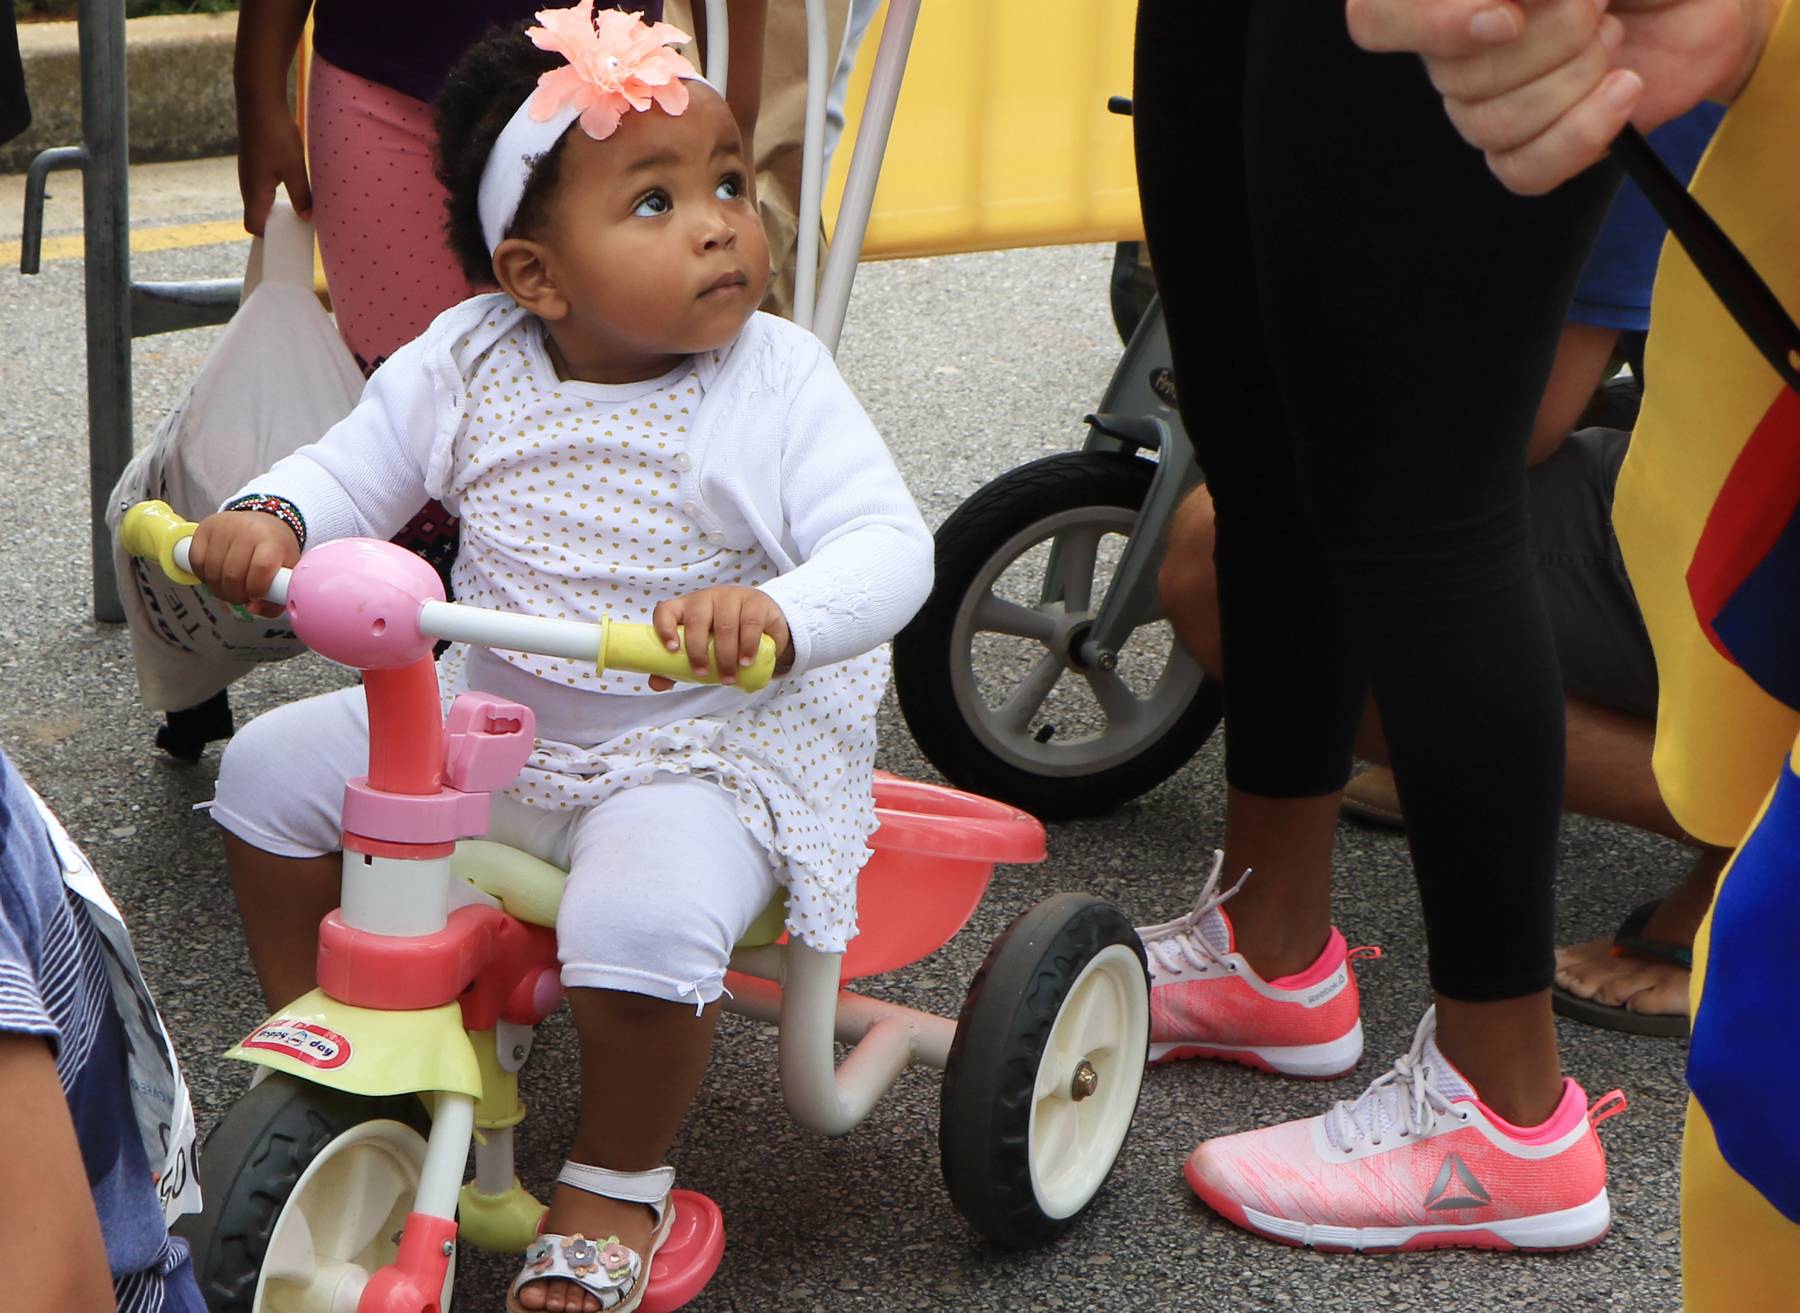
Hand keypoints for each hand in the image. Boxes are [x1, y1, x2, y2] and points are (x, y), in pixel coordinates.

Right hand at [186, 511, 301, 617]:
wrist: (263, 523)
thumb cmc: (275, 550)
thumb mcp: (287, 572)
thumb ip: (276, 598)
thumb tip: (252, 609)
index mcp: (272, 540)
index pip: (261, 567)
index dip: (255, 589)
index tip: (256, 596)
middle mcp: (247, 530)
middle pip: (232, 574)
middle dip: (236, 595)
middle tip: (242, 597)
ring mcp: (224, 528)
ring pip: (212, 572)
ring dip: (219, 589)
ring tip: (230, 588)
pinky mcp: (205, 528)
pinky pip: (196, 562)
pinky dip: (203, 576)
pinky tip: (215, 576)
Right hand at [236, 99, 312, 235]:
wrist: (259, 101)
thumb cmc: (275, 135)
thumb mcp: (294, 168)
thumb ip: (301, 195)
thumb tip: (306, 217)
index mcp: (254, 192)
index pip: (254, 226)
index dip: (268, 238)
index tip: (287, 244)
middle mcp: (248, 185)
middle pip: (259, 216)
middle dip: (277, 227)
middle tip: (298, 233)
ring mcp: (251, 174)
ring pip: (263, 201)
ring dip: (279, 210)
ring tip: (301, 215)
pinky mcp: (256, 163)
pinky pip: (265, 188)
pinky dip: (278, 196)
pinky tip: (296, 192)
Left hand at [649, 586, 791, 689]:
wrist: (764, 627)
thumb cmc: (724, 638)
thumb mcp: (701, 650)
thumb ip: (677, 666)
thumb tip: (656, 685)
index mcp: (686, 608)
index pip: (666, 610)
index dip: (664, 627)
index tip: (672, 649)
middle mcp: (707, 598)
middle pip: (696, 620)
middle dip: (698, 651)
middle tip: (702, 675)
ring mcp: (732, 597)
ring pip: (724, 624)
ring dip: (725, 655)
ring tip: (728, 677)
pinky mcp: (756, 602)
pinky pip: (750, 623)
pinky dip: (748, 645)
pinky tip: (746, 661)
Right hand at [1346, 0, 1781, 193]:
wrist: (1701, 1)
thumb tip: (1503, 10)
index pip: (1377, 17)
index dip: (1430, 24)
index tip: (1507, 16)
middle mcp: (1454, 50)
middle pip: (1452, 76)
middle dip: (1548, 38)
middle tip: (1595, 5)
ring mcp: (1486, 104)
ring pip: (1489, 124)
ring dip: (1573, 78)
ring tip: (1612, 39)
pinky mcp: (1529, 149)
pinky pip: (1523, 170)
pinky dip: (1583, 132)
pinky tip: (1623, 90)